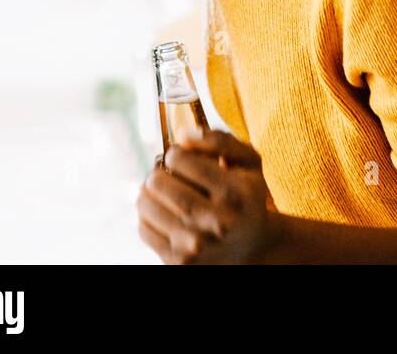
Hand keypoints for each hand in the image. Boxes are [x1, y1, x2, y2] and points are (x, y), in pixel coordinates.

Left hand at [136, 128, 279, 263]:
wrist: (253, 247)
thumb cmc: (246, 196)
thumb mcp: (248, 163)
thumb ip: (220, 140)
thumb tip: (182, 135)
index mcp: (235, 192)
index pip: (180, 159)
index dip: (175, 153)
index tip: (180, 157)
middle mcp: (216, 221)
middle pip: (158, 182)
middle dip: (157, 172)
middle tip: (166, 173)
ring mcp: (195, 245)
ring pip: (145, 205)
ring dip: (148, 192)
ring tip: (161, 191)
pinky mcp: (177, 263)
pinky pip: (143, 229)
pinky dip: (147, 216)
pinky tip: (162, 212)